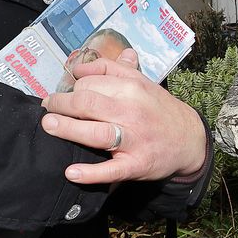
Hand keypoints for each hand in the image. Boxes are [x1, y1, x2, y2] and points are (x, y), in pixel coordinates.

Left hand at [39, 49, 206, 184]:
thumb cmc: (158, 109)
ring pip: (96, 133)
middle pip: (88, 103)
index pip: (90, 83)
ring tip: (49, 126)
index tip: (63, 95)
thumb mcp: (141, 81)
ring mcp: (134, 139)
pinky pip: (112, 170)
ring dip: (68, 129)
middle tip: (47, 109)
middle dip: (61, 104)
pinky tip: (71, 172)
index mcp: (132, 87)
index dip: (72, 88)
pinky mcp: (136, 164)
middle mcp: (132, 111)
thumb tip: (80, 65)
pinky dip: (91, 173)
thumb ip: (111, 69)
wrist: (189, 139)